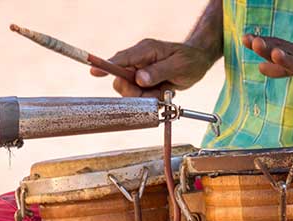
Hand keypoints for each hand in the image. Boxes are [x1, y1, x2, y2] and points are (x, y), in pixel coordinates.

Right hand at [90, 38, 214, 97]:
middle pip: (121, 79)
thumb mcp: (178, 66)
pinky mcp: (142, 81)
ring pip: (130, 91)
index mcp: (145, 50)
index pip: (122, 59)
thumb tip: (139, 79)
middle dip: (134, 92)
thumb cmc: (190, 60)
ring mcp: (139, 71)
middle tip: (153, 93)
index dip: (107, 66)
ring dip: (145, 96)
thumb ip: (158, 72)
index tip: (94, 71)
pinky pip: (139, 96)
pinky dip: (150, 98)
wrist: (197, 62)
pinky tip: (163, 91)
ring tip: (164, 90)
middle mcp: (138, 60)